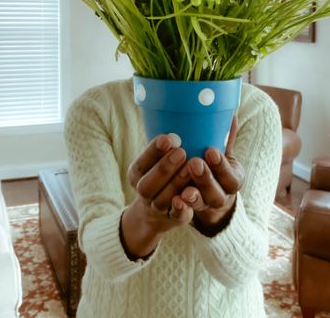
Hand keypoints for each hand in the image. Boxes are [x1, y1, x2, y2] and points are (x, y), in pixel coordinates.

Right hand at [121, 134, 193, 258]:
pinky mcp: (174, 218)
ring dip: (177, 183)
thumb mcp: (156, 158)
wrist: (155, 211)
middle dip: (164, 167)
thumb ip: (167, 142)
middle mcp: (144, 192)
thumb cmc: (161, 173)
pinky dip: (182, 208)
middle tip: (181, 151)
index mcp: (136, 174)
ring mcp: (158, 207)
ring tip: (193, 166)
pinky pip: (177, 216)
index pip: (140, 164)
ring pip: (163, 199)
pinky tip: (190, 194)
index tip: (168, 138)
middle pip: (148, 184)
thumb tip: (186, 110)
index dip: (153, 151)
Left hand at [180, 117, 244, 234]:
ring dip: (193, 195)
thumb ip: (224, 137)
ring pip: (200, 205)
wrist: (202, 192)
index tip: (210, 151)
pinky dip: (181, 209)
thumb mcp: (220, 152)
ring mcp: (203, 206)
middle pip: (216, 194)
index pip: (231, 177)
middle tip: (194, 163)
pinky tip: (175, 200)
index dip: (221, 166)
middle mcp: (220, 196)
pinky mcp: (186, 213)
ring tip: (183, 188)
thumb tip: (230, 112)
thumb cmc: (211, 164)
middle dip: (205, 179)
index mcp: (232, 181)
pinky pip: (185, 215)